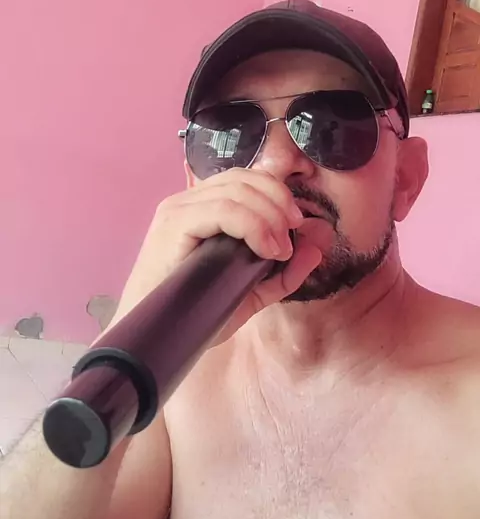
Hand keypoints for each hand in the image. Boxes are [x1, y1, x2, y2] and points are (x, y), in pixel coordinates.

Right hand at [106, 168, 329, 343]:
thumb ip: (283, 272)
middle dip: (279, 202)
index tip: (297, 225)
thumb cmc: (194, 315)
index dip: (277, 194)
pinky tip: (266, 249)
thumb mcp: (250, 292)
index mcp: (201, 208)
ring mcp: (178, 210)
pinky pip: (221, 209)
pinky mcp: (173, 225)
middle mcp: (187, 201)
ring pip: (237, 191)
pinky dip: (253, 225)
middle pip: (244, 179)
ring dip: (270, 216)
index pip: (245, 179)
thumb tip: (315, 246)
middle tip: (292, 235)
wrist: (153, 340)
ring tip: (280, 249)